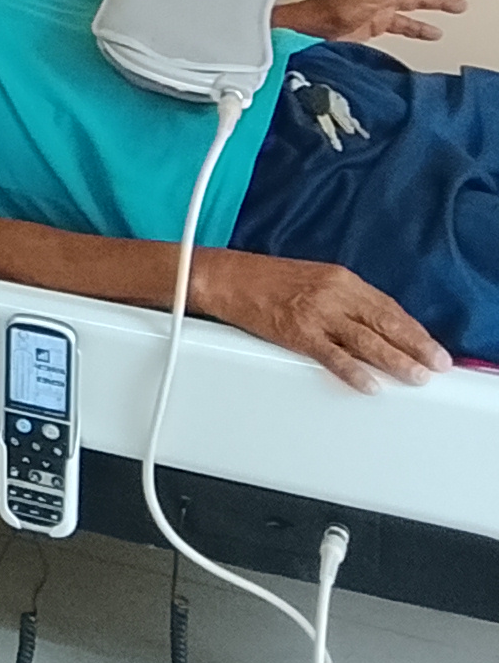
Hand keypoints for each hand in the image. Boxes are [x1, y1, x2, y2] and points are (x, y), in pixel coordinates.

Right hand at [194, 250, 448, 391]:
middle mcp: (332, 294)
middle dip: (416, 346)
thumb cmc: (265, 280)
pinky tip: (370, 384)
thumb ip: (346, 300)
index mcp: (340, 279)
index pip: (388, 307)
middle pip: (385, 323)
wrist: (225, 278)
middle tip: (437, 364)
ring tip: (416, 376)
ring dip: (396, 361)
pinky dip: (354, 371)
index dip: (414, 329)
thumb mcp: (314, 279)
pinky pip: (333, 356)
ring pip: (366, 341)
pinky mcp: (297, 332)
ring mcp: (316, 314)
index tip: (432, 346)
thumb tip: (376, 327)